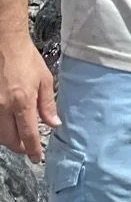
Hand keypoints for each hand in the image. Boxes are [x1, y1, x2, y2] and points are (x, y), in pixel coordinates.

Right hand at [0, 41, 58, 163]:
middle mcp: (3, 107)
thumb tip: (53, 123)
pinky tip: (7, 125)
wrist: (5, 44)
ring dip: (8, 139)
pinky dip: (1, 128)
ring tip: (18, 136)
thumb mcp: (44, 79)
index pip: (28, 135)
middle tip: (28, 147)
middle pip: (9, 140)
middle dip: (19, 147)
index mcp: (22, 102)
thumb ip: (47, 105)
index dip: (33, 150)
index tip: (36, 157)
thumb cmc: (25, 58)